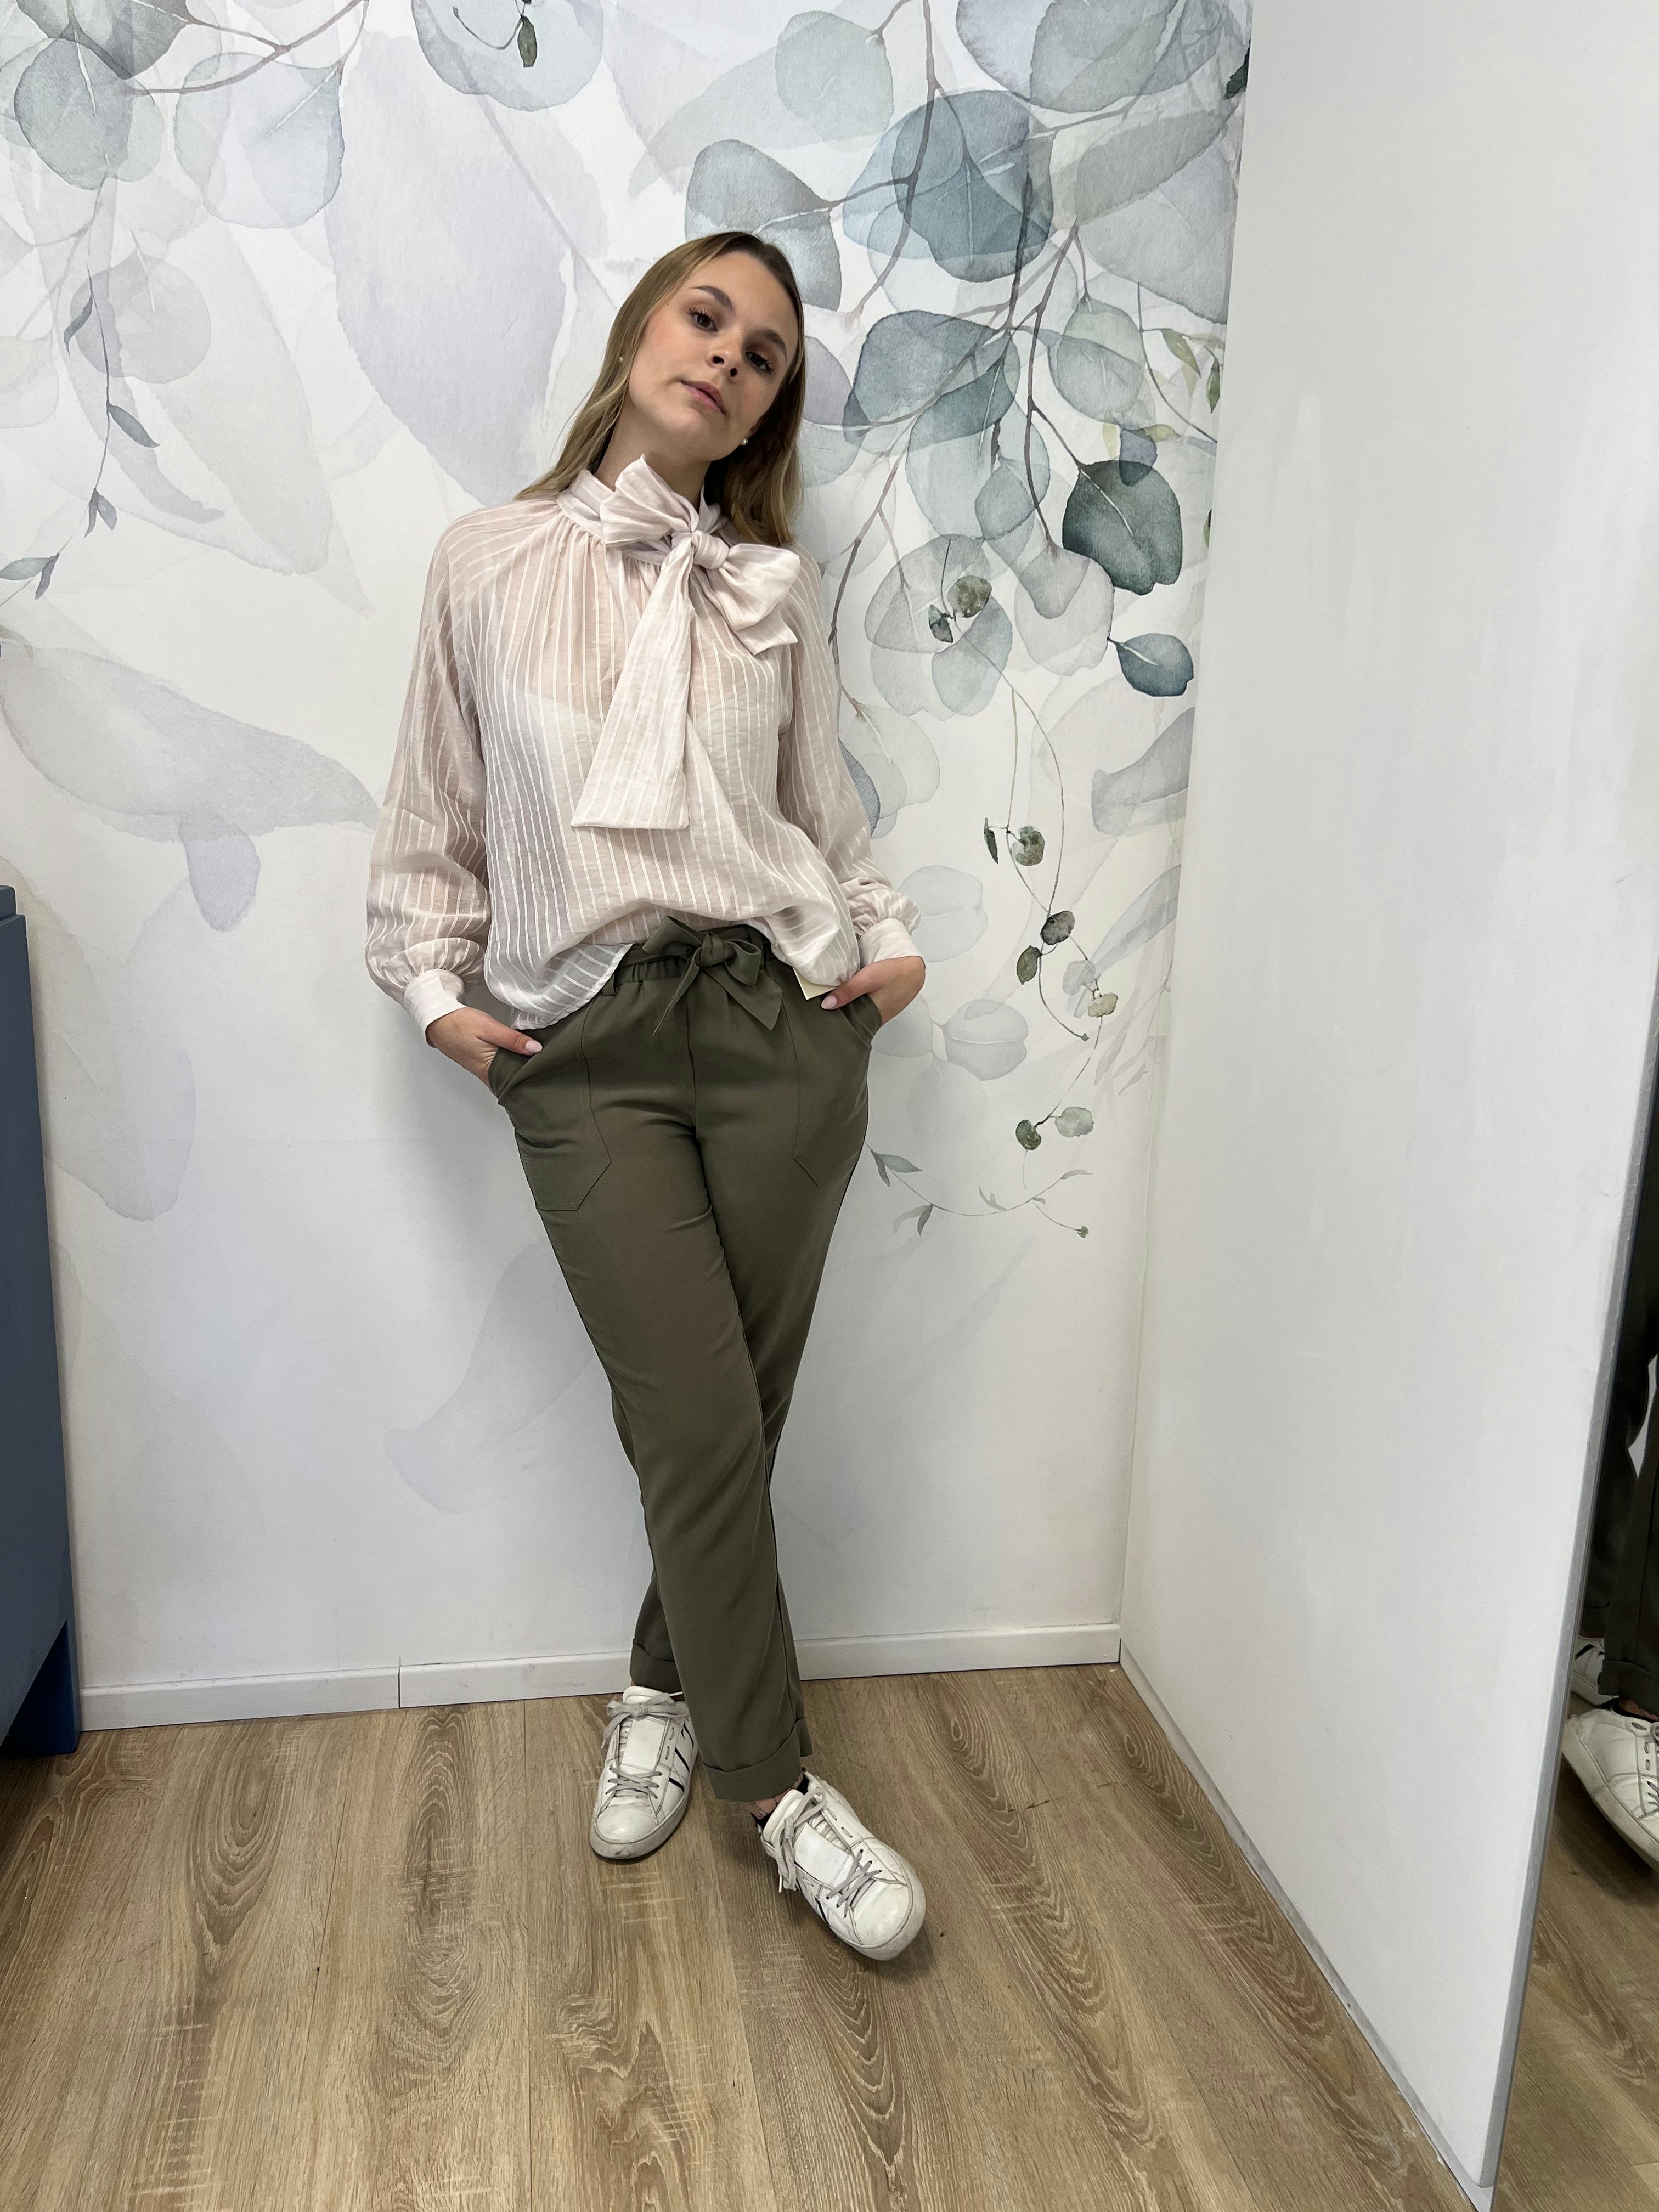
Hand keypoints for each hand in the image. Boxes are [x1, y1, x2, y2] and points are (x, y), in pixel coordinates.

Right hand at [426, 1005, 540, 1084]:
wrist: (437, 1020)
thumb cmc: (460, 1024)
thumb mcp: (489, 1028)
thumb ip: (512, 1039)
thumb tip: (536, 1049)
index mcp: (489, 1070)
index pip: (517, 1083)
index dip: (533, 1079)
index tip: (549, 1074)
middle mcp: (487, 1075)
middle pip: (514, 1081)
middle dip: (530, 1076)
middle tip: (550, 1068)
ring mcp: (484, 1070)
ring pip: (508, 1075)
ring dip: (521, 1069)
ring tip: (541, 1063)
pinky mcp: (482, 1064)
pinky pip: (501, 1069)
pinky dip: (512, 1064)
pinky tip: (522, 1057)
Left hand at [821, 954, 924, 1026]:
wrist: (914, 968)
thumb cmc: (894, 973)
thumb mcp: (868, 979)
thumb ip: (848, 991)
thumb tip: (826, 1005)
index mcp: (871, 1018)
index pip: (847, 1027)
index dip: (833, 1024)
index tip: (818, 1019)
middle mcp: (874, 1019)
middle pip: (850, 1021)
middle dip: (837, 1016)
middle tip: (818, 1008)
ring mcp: (878, 1012)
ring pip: (856, 1013)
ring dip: (846, 1007)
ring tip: (828, 1000)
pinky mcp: (880, 1004)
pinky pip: (862, 1006)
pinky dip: (854, 1001)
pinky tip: (846, 993)